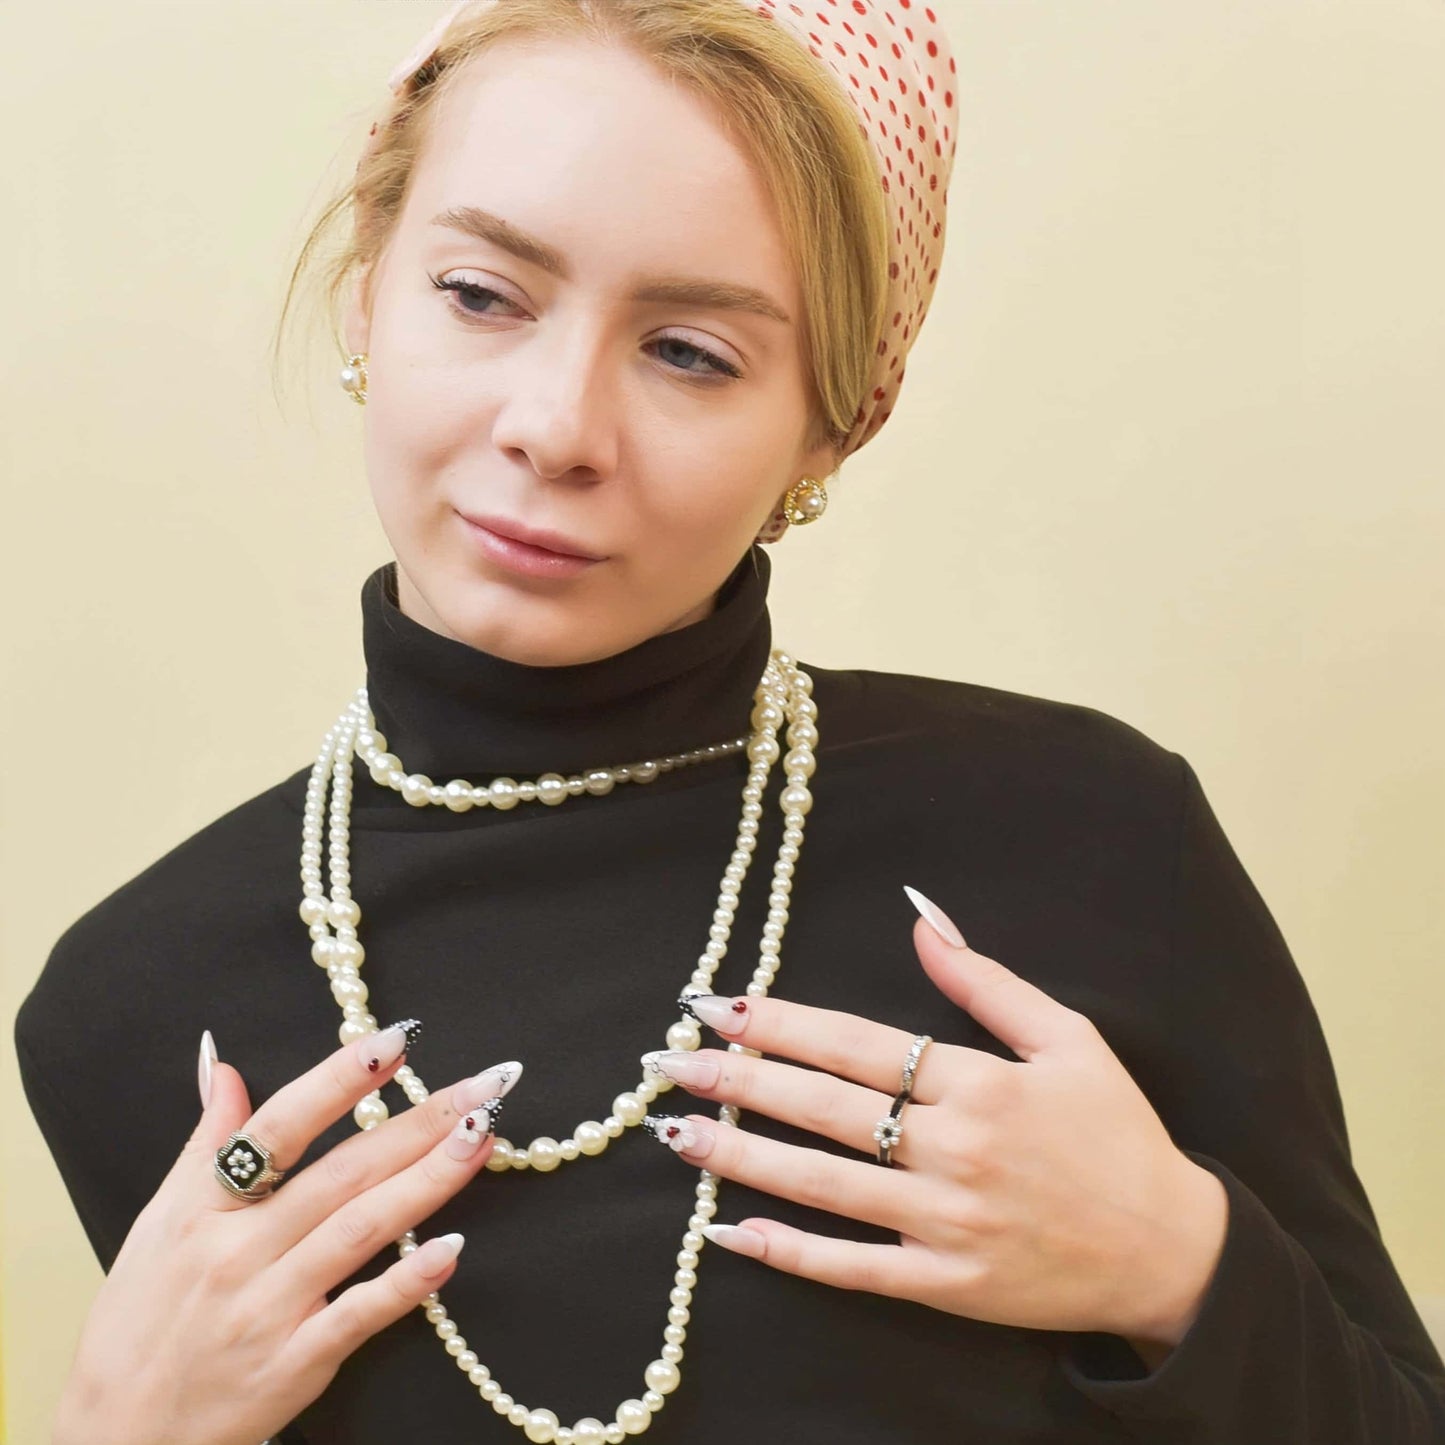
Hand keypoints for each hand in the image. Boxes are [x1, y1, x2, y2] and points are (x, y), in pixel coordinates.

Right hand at [51, 1023, 521, 1444]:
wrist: (115, 1436)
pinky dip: (406, 1284)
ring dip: (428, 1181)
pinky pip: (358, 1317)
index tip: (400, 1040)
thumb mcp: (158, 1221)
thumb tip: (222, 1063)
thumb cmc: (139, 1322)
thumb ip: (206, 1140)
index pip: (282, 1127)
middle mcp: (238, 1252)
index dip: (340, 1079)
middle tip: (486, 1086)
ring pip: (360, 1231)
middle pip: (342, 1173)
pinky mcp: (293, 1365)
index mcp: (205, 1208)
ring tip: (483, 1137)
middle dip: (420, 1123)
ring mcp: (268, 1310)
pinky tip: (454, 1249)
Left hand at [641, 886, 1228, 1362]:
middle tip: (669, 1063)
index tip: (718, 1005)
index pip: (857, 1046)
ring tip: (677, 1136)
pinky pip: (854, 1271)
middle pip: (826, 1109)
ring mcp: (946, 1226)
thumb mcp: (1068, 1038)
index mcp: (980, 1085)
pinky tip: (731, 1231)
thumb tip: (921, 916)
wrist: (1170, 1250)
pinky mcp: (947, 1287)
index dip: (781, 1023)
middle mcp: (955, 1152)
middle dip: (740, 1082)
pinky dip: (791, 1254)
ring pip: (824, 1186)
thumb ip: (987, 981)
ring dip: (743, 1158)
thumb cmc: (1117, 1134)